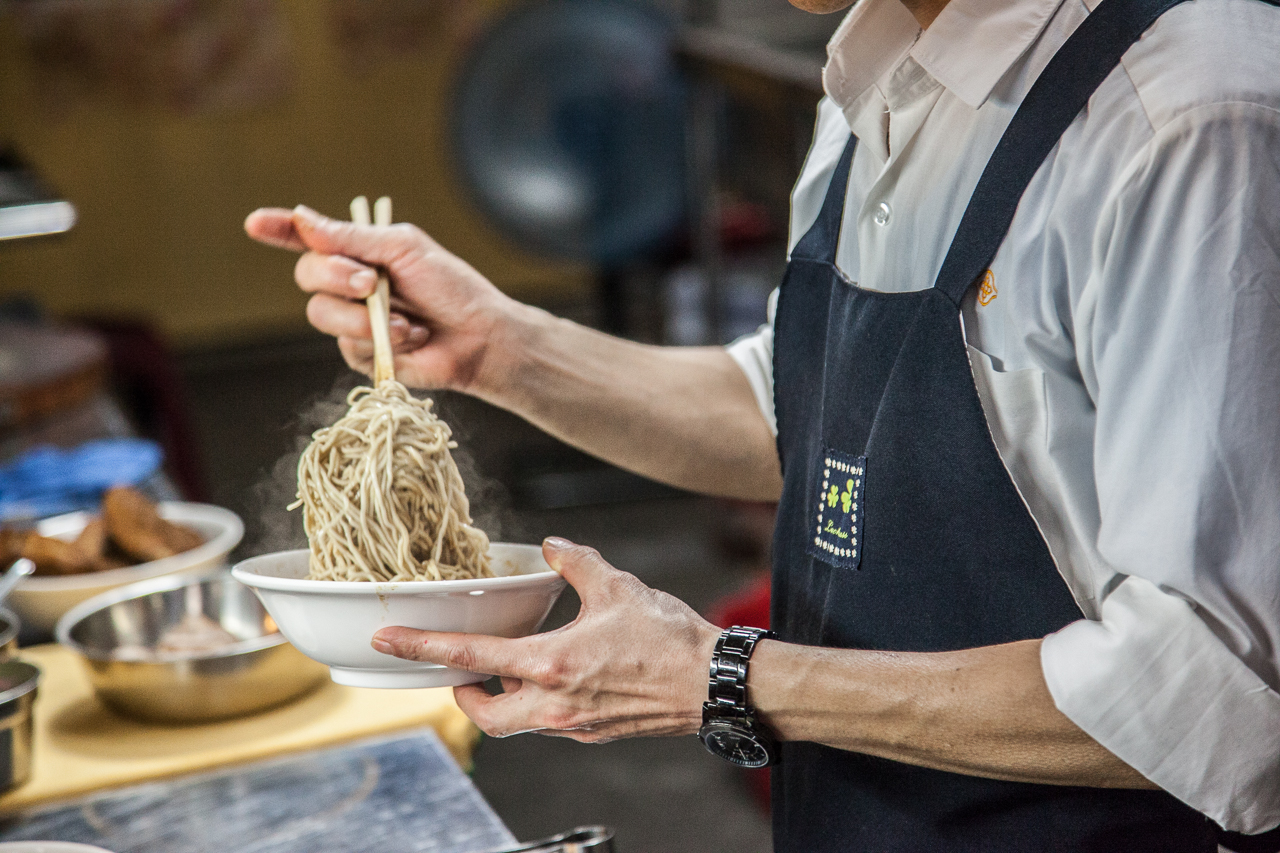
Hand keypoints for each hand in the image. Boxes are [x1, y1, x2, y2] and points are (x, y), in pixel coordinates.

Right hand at [243, 205, 523, 392]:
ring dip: (362, 317)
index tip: (256, 223)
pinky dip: (382, 340)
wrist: (479, 336)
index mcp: (359, 252)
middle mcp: (349, 284)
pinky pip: (348, 346)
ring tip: (404, 320)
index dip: (280, 231)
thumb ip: (353, 238)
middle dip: (333, 276)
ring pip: (321, 315)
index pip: (308, 239)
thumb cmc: (451, 288)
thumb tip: (302, 219)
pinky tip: (412, 338)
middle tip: (368, 281)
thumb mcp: (404, 250)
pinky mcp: (362, 354)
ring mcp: (353, 320)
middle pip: (307, 276)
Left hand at [371, 538, 721, 741]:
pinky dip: (539, 704)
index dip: (422, 648)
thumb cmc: (669, 639)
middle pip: (485, 714)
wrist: (714, 685)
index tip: (388, 640)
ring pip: (517, 724)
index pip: (471, 658)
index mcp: (551, 663)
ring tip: (510, 670)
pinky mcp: (594, 733)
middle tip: (461, 671)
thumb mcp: (617, 586)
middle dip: (464, 694)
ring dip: (504, 699)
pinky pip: (550, 724)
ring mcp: (574, 725)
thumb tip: (550, 545)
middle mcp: (555, 703)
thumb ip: (575, 562)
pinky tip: (558, 676)